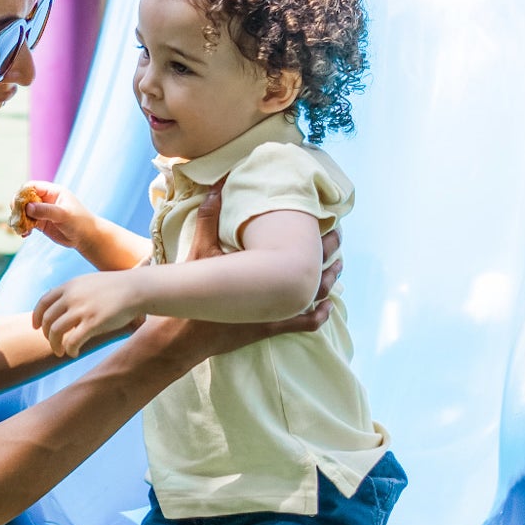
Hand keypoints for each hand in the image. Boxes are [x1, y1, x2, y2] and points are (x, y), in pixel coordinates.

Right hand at [10, 181, 95, 249]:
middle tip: (16, 217)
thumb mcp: (63, 215)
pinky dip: (23, 228)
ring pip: (24, 212)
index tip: (17, 203)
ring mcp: (42, 212)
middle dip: (18, 208)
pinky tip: (24, 235)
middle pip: (25, 199)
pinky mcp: (41, 224)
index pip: (32, 187)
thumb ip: (46, 210)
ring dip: (19, 219)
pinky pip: (27, 223)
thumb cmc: (79, 222)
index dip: (22, 193)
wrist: (87, 237)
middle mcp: (46, 200)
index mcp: (52, 191)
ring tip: (19, 229)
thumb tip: (27, 207)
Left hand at [33, 270, 146, 356]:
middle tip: (53, 343)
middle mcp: (72, 296)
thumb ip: (73, 292)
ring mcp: (82, 309)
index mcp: (70, 286)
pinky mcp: (93, 323)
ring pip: (55, 331)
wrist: (136, 289)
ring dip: (55, 345)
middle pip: (47, 319)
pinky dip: (69, 350)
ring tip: (60, 351)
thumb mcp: (89, 283)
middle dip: (47, 334)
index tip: (36, 327)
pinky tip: (74, 353)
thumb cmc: (115, 288)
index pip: (43, 302)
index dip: (37, 316)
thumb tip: (61, 307)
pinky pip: (72, 341)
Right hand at [129, 189, 341, 363]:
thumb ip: (208, 220)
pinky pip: (306, 323)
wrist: (186, 334)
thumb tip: (215, 189)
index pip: (303, 247)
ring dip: (331, 278)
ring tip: (338, 264)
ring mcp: (278, 310)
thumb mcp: (200, 253)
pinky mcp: (273, 327)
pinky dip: (320, 314)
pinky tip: (328, 307)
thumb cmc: (196, 293)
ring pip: (318, 293)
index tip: (329, 218)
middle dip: (329, 249)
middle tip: (337, 234)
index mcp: (266, 268)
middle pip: (316, 266)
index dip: (320, 232)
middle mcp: (278, 290)